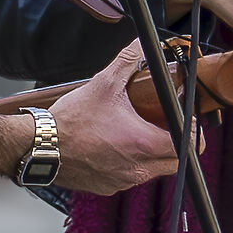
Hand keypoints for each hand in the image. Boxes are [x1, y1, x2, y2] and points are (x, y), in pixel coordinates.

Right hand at [50, 45, 180, 194]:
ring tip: (137, 134)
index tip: (186, 121)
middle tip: (167, 127)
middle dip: (176, 145)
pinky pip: (130, 178)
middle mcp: (137, 168)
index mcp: (143, 143)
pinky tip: (116, 147)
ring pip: (153, 171)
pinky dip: (130, 164)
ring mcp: (123, 181)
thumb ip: (128, 60)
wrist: (41, 146)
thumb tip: (141, 44)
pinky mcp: (108, 188)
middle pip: (176, 162)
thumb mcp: (103, 83)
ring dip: (153, 155)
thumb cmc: (70, 120)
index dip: (192, 132)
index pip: (188, 145)